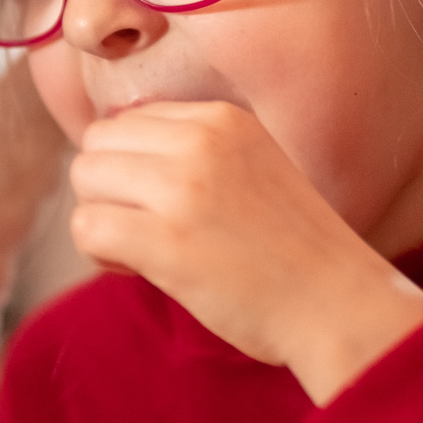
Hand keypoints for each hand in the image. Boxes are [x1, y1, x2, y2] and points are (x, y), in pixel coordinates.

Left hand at [68, 100, 422, 404]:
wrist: (338, 304)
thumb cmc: (292, 250)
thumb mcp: (251, 168)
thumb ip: (192, 153)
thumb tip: (110, 157)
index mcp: (221, 118)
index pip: (125, 121)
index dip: (130, 169)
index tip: (163, 207)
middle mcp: (199, 141)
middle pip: (95, 144)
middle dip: (107, 191)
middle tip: (145, 232)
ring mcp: (183, 188)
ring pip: (84, 179)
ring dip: (102, 220)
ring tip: (144, 252)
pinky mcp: (168, 240)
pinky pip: (87, 227)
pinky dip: (100, 253)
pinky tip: (138, 271)